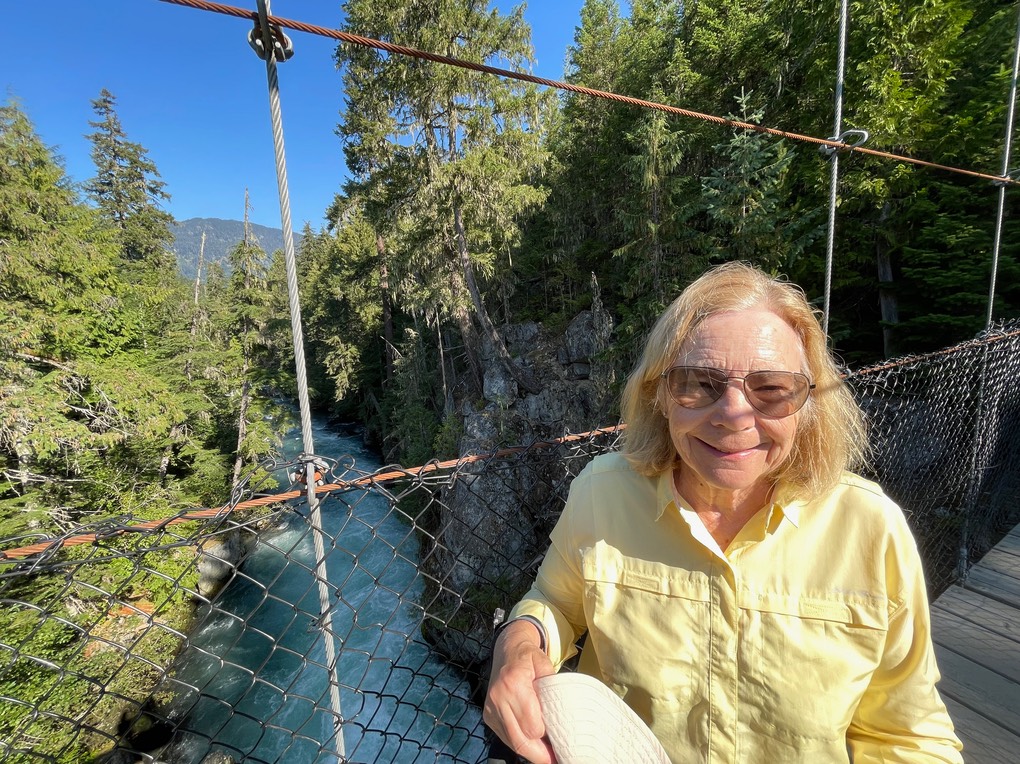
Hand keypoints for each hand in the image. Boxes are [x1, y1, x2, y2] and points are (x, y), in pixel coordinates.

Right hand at [483, 619, 557, 763]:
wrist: (507, 648)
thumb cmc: (529, 657)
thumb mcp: (545, 665)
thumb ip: (553, 688)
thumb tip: (563, 717)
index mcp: (513, 685)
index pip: (532, 726)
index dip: (547, 737)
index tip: (561, 742)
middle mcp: (498, 699)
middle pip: (520, 741)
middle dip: (539, 755)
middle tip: (556, 759)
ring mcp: (491, 709)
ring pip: (512, 742)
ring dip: (530, 751)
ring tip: (547, 756)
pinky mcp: (488, 714)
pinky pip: (505, 736)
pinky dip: (519, 742)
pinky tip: (533, 744)